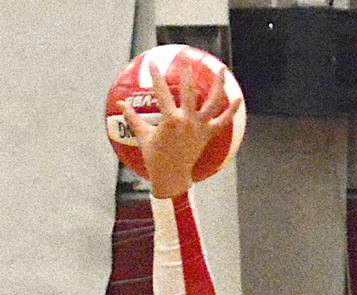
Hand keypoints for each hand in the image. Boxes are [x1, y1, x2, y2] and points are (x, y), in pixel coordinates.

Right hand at [120, 53, 241, 197]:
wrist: (171, 178)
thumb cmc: (155, 159)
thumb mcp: (143, 137)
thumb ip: (132, 118)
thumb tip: (119, 104)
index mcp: (169, 120)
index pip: (161, 92)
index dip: (155, 76)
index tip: (152, 63)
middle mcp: (186, 121)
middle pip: (188, 90)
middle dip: (186, 70)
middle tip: (184, 55)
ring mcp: (199, 128)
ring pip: (211, 103)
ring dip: (217, 85)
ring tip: (221, 70)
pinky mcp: (207, 135)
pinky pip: (222, 122)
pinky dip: (231, 111)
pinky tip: (237, 98)